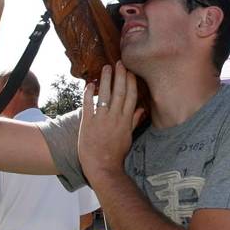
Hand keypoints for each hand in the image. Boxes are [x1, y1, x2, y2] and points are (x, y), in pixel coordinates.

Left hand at [78, 62, 144, 183]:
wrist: (102, 167)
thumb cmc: (116, 154)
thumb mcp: (128, 137)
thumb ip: (134, 121)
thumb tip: (142, 109)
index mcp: (126, 120)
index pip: (131, 97)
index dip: (130, 82)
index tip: (130, 70)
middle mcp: (115, 117)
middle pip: (119, 92)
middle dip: (120, 76)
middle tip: (119, 62)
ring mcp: (101, 119)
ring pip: (105, 95)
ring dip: (106, 80)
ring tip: (106, 67)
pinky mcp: (87, 123)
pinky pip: (88, 105)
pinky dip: (88, 94)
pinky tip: (89, 84)